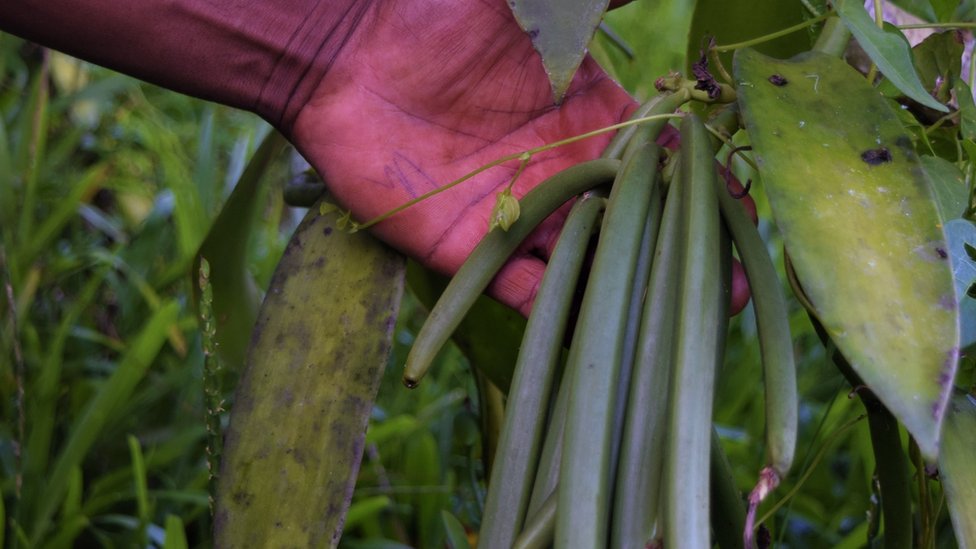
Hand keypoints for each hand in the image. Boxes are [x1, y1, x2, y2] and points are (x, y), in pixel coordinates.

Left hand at [290, 0, 749, 315]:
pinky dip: (553, 309)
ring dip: (633, 289)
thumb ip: (601, 2)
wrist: (344, 46)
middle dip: (684, 252)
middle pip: (635, 220)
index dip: (703, 184)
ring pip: (586, 259)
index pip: (661, 157)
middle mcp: (557, 165)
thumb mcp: (539, 0)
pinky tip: (598, 332)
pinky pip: (516, 287)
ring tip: (685, 319)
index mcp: (584, 111)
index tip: (744, 211)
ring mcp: (513, 209)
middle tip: (738, 289)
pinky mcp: (464, 245)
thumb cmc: (440, 11)